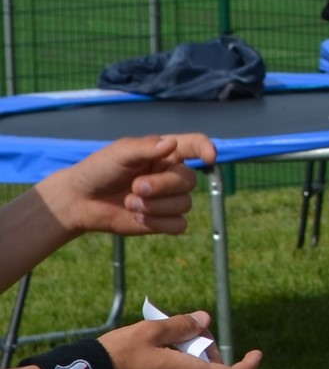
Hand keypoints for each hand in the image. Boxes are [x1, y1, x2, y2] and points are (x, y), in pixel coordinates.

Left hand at [40, 134, 214, 237]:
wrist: (80, 201)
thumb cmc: (99, 170)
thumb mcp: (119, 153)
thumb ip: (145, 148)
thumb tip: (171, 143)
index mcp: (166, 153)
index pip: (195, 145)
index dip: (207, 149)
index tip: (209, 158)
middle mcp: (171, 175)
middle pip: (189, 181)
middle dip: (163, 186)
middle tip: (136, 188)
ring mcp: (168, 199)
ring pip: (185, 204)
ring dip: (156, 206)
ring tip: (130, 203)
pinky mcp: (163, 221)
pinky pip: (178, 225)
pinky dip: (159, 223)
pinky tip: (139, 218)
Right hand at [100, 311, 261, 368]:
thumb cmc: (118, 354)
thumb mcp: (151, 330)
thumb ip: (182, 325)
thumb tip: (205, 320)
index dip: (248, 366)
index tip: (256, 354)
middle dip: (204, 350)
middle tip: (189, 330)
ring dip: (185, 360)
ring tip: (165, 339)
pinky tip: (148, 355)